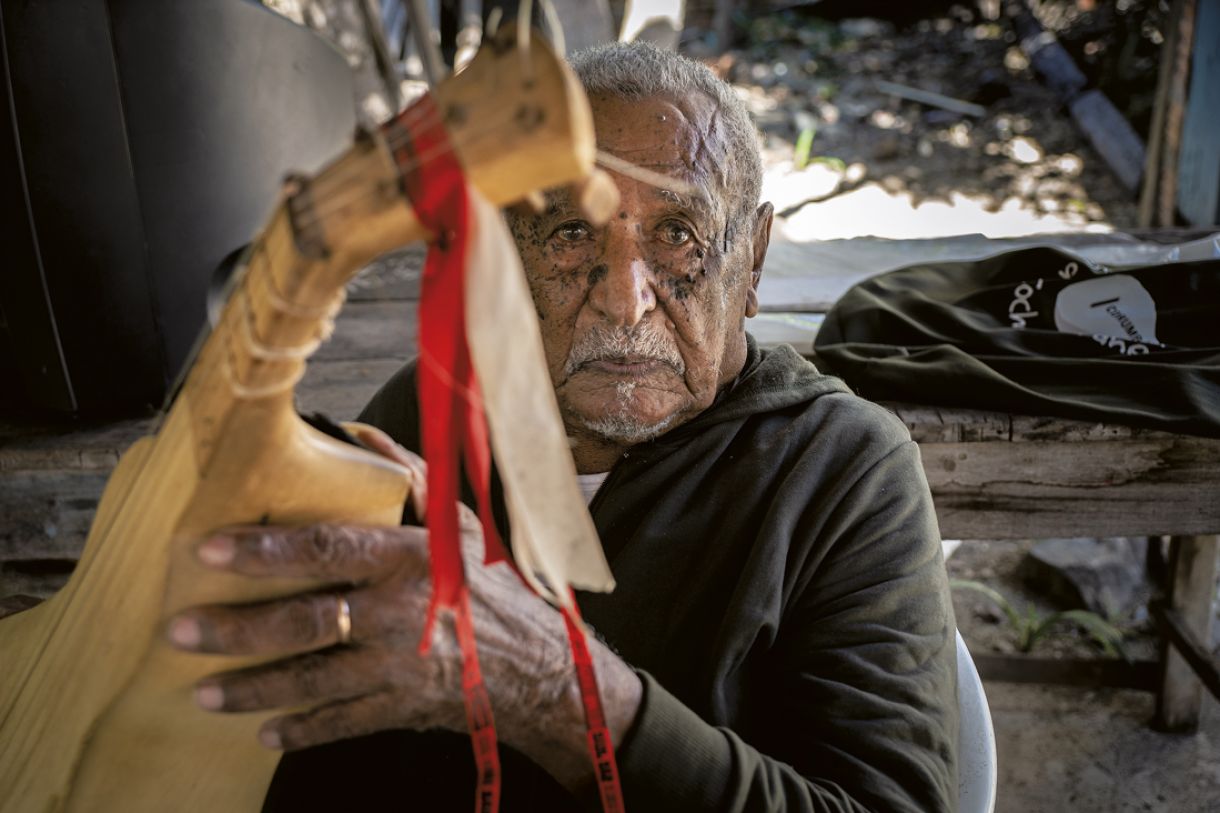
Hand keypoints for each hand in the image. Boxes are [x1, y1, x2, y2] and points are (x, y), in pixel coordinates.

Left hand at [166, 428, 640, 790]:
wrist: (547, 665)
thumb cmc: (497, 587)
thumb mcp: (461, 525)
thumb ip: (408, 478)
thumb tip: (356, 434)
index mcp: (411, 560)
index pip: (328, 549)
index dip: (267, 552)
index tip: (212, 550)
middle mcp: (400, 613)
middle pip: (306, 621)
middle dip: (238, 629)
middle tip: (182, 631)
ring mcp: (400, 668)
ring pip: (312, 680)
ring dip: (253, 688)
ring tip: (203, 692)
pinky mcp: (404, 708)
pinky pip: (342, 722)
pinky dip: (301, 730)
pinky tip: (263, 732)